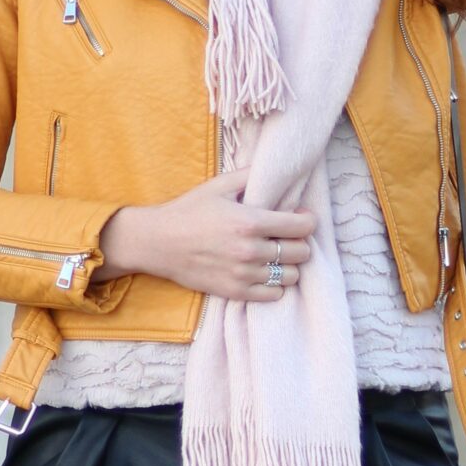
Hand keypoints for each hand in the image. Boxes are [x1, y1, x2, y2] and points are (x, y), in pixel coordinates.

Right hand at [96, 170, 315, 300]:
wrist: (158, 243)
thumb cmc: (188, 211)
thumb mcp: (219, 186)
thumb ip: (251, 176)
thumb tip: (276, 170)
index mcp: (250, 222)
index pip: (302, 227)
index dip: (307, 221)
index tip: (301, 218)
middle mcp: (251, 250)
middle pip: (301, 252)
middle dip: (300, 242)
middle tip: (288, 238)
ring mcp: (244, 274)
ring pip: (291, 275)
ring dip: (289, 265)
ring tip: (277, 257)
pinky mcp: (235, 292)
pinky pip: (274, 295)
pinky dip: (275, 285)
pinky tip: (265, 273)